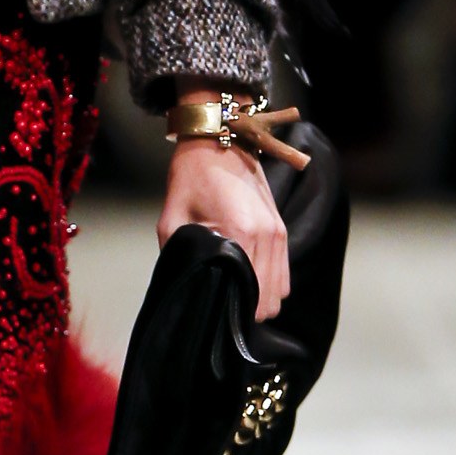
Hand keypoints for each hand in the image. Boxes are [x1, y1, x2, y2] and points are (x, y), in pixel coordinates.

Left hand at [158, 124, 290, 321]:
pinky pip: (285, 274)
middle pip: (269, 302)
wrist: (220, 141)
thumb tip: (186, 286)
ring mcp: (278, 233)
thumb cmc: (190, 177)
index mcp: (240, 234)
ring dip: (260, 299)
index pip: (249, 297)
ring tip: (234, 295)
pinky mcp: (281, 230)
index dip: (233, 313)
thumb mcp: (171, 218)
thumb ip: (178, 255)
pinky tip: (249, 281)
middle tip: (222, 306)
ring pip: (280, 292)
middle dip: (247, 310)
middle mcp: (266, 237)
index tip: (216, 313)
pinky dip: (271, 284)